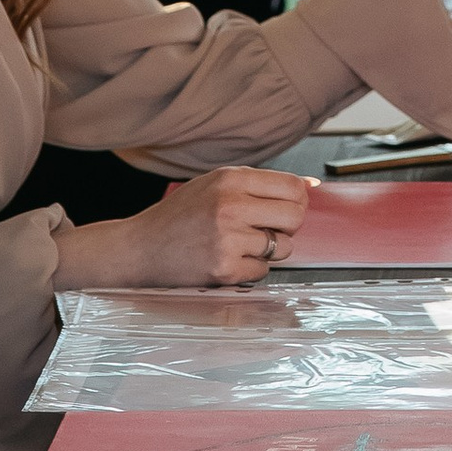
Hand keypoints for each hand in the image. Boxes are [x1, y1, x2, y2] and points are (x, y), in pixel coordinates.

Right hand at [58, 167, 308, 290]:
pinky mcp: (224, 269)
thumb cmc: (180, 216)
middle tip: (266, 228)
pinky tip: (228, 259)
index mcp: (230, 179)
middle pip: (295, 216)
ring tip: (241, 244)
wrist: (139, 248)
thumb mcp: (214, 184)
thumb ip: (259, 183)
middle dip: (288, 225)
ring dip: (269, 249)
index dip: (297, 199)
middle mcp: (230, 206)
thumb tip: (311, 185)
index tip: (287, 207)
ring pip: (284, 247)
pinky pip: (263, 271)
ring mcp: (227, 239)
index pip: (292, 187)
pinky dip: (251, 268)